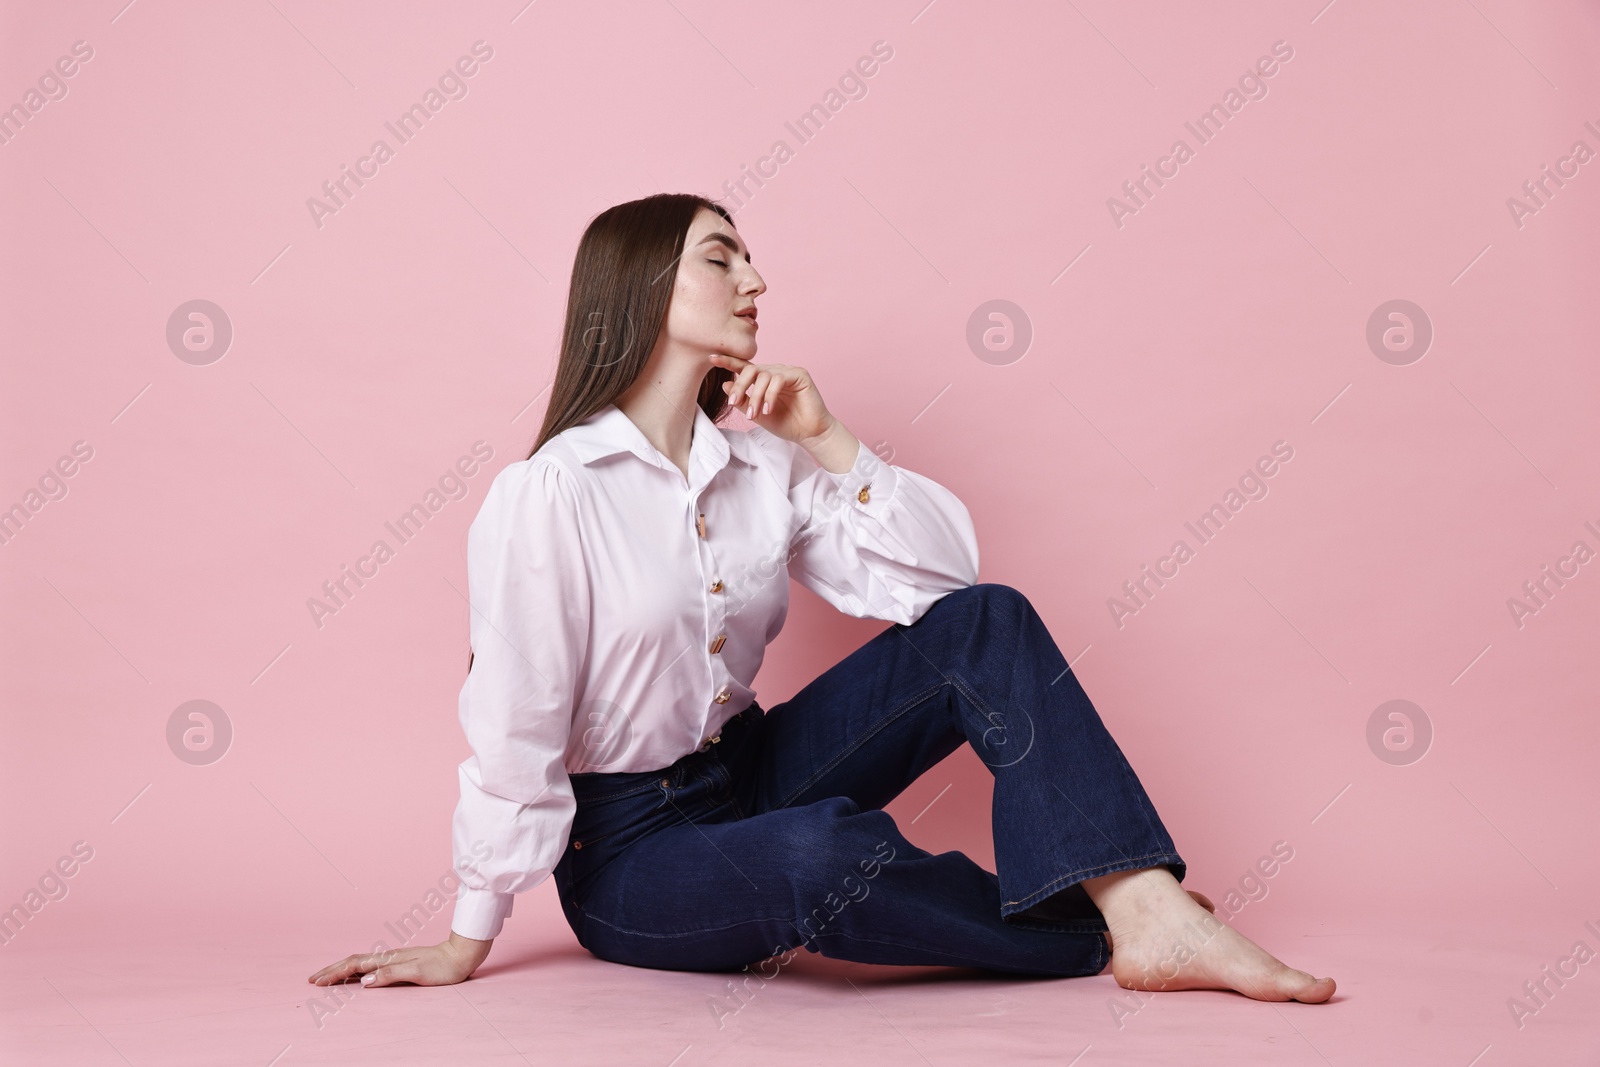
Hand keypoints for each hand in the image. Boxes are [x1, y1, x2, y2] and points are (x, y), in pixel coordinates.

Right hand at [308, 931, 492, 987]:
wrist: (461, 956)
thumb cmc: (442, 967)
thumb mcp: (417, 973)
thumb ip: (390, 975)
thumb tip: (364, 981)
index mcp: (389, 959)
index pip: (355, 965)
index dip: (335, 973)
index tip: (317, 981)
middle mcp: (389, 957)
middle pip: (353, 962)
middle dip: (332, 970)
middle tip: (313, 979)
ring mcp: (394, 959)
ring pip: (360, 963)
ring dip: (341, 970)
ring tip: (327, 978)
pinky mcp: (400, 963)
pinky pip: (371, 967)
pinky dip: (356, 971)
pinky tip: (355, 977)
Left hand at [707, 353, 835, 446]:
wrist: (808, 433)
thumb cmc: (785, 423)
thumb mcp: (757, 413)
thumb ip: (742, 400)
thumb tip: (725, 384)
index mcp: (764, 379)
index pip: (744, 367)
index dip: (728, 362)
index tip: (711, 358)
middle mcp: (775, 372)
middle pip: (751, 369)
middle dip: (740, 386)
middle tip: (732, 402)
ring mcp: (787, 371)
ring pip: (764, 376)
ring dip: (755, 396)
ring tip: (754, 414)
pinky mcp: (799, 374)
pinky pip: (779, 379)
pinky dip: (770, 395)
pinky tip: (768, 408)